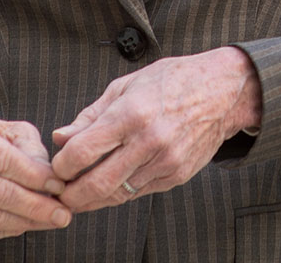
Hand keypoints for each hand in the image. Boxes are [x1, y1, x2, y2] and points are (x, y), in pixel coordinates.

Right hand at [0, 113, 71, 240]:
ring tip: (51, 220)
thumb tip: (52, 182)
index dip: (33, 175)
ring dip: (24, 221)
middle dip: (34, 205)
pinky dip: (7, 231)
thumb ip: (33, 152)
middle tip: (62, 214)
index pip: (0, 158)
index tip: (59, 186)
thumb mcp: (16, 134)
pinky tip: (28, 224)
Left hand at [49, 46, 262, 212]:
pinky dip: (118, 193)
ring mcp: (165, 161)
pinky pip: (138, 193)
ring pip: (116, 194)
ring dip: (92, 198)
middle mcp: (149, 141)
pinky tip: (109, 185)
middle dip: (71, 194)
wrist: (223, 91)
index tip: (57, 166)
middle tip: (61, 192)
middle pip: (96, 183)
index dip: (61, 165)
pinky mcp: (176, 175)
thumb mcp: (127, 85)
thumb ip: (91, 115)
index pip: (82, 151)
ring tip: (80, 192)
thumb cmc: (173, 81)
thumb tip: (60, 137)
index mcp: (131, 113)